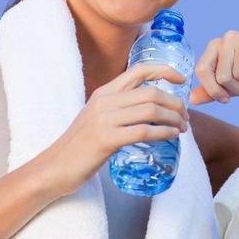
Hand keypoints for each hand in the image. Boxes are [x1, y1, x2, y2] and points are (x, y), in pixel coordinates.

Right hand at [38, 63, 188, 195]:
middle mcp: (104, 101)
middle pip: (152, 92)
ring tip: (182, 128)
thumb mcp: (98, 116)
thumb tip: (154, 106)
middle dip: (175, 103)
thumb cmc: (81, 145)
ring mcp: (104, 120)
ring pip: (151, 110)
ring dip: (174, 118)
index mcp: (104, 92)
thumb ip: (120, 107)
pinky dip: (164, 132)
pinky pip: (144, 131)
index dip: (164, 70)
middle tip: (185, 117)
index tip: (181, 79)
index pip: (139, 70)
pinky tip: (171, 136)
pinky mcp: (105, 140)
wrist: (53, 168)